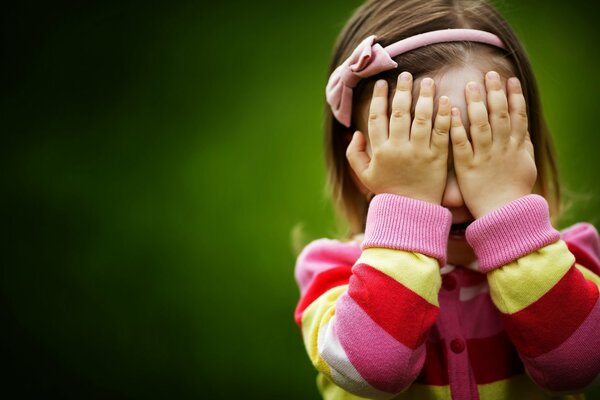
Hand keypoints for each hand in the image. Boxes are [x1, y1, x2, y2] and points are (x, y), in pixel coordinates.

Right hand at [346, 72, 450, 203]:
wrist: (411, 211)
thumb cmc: (388, 191)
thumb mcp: (364, 175)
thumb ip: (354, 153)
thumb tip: (356, 132)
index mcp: (379, 151)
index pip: (377, 118)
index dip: (379, 98)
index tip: (382, 83)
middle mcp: (398, 149)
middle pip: (399, 113)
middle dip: (401, 91)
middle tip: (405, 75)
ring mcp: (419, 152)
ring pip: (421, 118)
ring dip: (423, 97)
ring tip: (427, 81)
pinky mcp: (437, 158)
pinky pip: (441, 132)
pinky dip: (443, 115)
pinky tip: (445, 100)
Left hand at [449, 71, 536, 217]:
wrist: (504, 216)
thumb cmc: (514, 191)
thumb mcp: (526, 164)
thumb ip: (523, 144)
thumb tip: (522, 126)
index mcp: (516, 146)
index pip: (517, 115)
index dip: (514, 96)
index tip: (508, 78)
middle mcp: (502, 148)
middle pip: (499, 114)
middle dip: (494, 92)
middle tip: (488, 73)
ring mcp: (485, 156)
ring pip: (481, 124)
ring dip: (476, 103)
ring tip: (470, 85)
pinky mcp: (468, 167)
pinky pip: (461, 143)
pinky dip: (456, 126)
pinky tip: (449, 110)